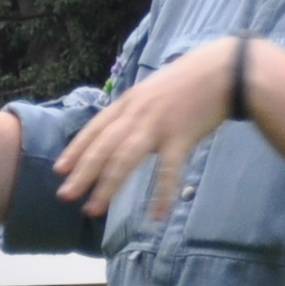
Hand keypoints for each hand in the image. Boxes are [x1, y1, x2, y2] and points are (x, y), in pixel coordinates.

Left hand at [47, 39, 239, 221]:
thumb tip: (122, 130)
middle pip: (103, 146)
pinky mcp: (182, 136)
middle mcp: (138, 113)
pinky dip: (162, 194)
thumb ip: (136, 110)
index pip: (95, 128)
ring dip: (108, 186)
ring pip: (125, 159)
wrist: (224, 70)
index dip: (76, 149)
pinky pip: (168, 170)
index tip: (60, 169)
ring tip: (94, 208)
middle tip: (65, 195)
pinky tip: (156, 215)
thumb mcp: (153, 89)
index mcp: (129, 101)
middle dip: (82, 172)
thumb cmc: (190, 81)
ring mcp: (158, 125)